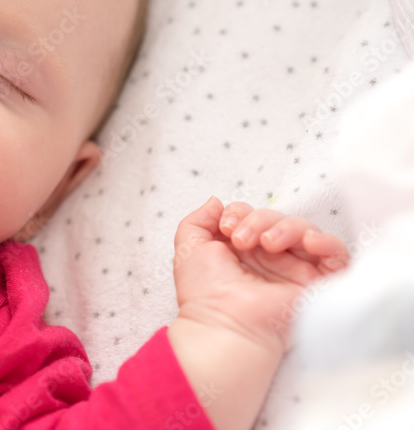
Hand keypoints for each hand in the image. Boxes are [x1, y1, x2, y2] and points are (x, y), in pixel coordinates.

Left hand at [173, 196, 348, 354]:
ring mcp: (297, 271)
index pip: (255, 216)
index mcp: (245, 250)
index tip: (226, 227)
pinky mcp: (319, 285)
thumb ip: (198, 219)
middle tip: (241, 239)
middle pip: (280, 220)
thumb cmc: (203, 292)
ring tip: (267, 243)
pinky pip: (338, 256)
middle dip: (259, 220)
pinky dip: (327, 242)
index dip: (242, 212)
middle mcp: (273, 259)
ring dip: (286, 228)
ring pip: (307, 231)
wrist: (222, 325)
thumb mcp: (189, 247)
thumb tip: (218, 202)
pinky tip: (308, 242)